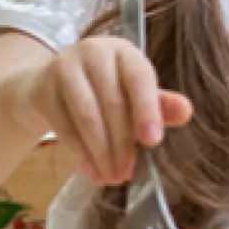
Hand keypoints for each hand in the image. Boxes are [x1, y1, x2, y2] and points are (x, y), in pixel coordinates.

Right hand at [16, 36, 192, 185]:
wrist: (47, 86)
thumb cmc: (102, 89)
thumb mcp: (132, 93)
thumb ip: (159, 104)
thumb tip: (186, 112)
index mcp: (124, 51)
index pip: (139, 77)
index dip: (147, 109)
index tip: (152, 142)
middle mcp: (94, 52)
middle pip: (112, 102)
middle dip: (122, 143)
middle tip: (127, 173)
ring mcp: (64, 68)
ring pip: (87, 116)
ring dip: (102, 152)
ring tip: (112, 177)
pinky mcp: (42, 90)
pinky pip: (64, 127)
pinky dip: (81, 154)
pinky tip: (92, 173)